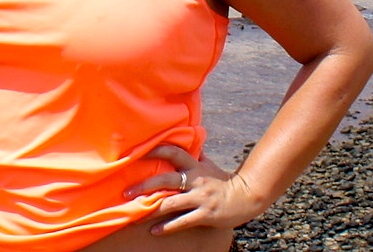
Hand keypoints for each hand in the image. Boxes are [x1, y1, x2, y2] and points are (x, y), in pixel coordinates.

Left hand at [125, 144, 264, 233]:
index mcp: (195, 166)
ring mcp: (200, 197)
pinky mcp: (205, 214)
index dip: (156, 150)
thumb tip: (190, 141)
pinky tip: (154, 230)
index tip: (137, 152)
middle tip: (126, 191)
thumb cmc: (224, 181)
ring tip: (135, 213)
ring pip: (171, 202)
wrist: (247, 196)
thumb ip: (197, 155)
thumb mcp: (210, 165)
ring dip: (151, 209)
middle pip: (167, 179)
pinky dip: (167, 227)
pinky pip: (182, 221)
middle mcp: (196, 180)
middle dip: (145, 185)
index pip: (174, 152)